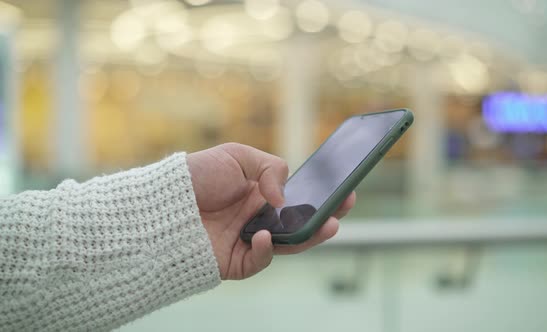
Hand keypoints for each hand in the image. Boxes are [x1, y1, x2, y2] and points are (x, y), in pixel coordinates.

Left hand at [186, 143, 355, 279]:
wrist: (162, 203)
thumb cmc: (197, 175)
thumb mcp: (237, 156)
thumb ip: (269, 169)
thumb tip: (284, 199)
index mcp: (260, 193)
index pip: (298, 197)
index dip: (321, 195)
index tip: (344, 189)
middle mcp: (258, 217)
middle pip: (299, 222)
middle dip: (326, 215)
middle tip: (346, 205)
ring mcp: (249, 239)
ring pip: (289, 243)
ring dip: (311, 236)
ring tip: (330, 224)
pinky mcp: (237, 260)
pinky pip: (261, 260)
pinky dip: (268, 249)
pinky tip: (266, 235)